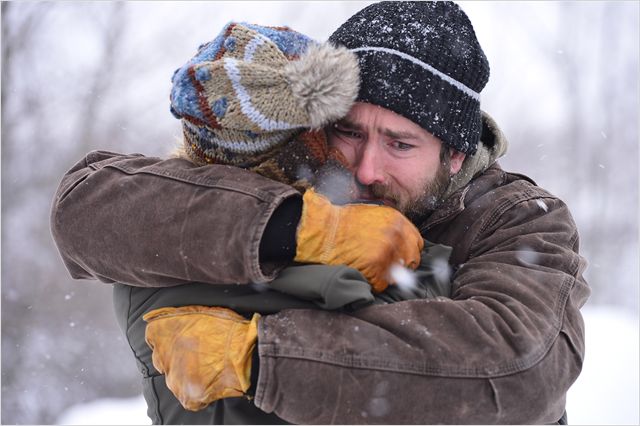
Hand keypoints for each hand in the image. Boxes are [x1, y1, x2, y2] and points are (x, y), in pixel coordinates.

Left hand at [143, 306, 258, 410]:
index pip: (153, 336)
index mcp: (162, 332)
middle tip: (198, 353)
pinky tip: (212, 381)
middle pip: (162, 358)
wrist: (246, 353)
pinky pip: (188, 396)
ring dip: (187, 374)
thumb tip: (162, 316)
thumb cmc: (228, 328)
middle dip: (176, 356)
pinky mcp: (187, 397)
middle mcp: (162, 356)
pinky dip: (198, 391)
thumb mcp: (201, 311)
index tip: (181, 338)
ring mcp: (174, 379)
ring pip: (174, 378)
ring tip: (209, 368)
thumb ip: (178, 315)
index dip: (168, 337)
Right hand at [294, 188, 423, 292]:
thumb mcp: (372, 214)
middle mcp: (395, 235)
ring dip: (385, 275)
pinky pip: (381, 284)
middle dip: (400, 266)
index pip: (416, 243)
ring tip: (370, 270)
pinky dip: (372, 284)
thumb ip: (391, 227)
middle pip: (411, 260)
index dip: (407, 252)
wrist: (322, 230)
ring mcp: (386, 252)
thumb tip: (401, 244)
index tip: (400, 257)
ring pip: (397, 274)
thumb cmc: (342, 222)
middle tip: (385, 268)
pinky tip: (362, 275)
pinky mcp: (374, 267)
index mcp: (396, 221)